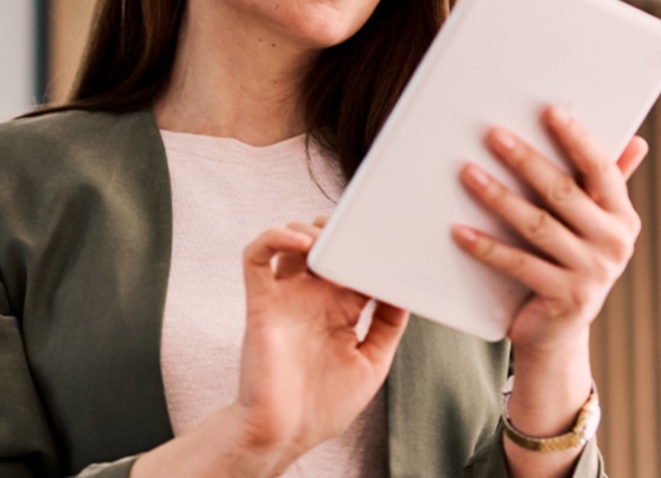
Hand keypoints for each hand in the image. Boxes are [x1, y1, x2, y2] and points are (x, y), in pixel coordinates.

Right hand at [234, 219, 407, 468]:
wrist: (285, 434)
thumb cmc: (324, 404)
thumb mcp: (371, 362)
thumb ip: (387, 325)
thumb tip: (404, 290)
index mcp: (339, 306)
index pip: (353, 259)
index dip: (368, 244)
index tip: (389, 237)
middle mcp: (312, 294)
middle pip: (322, 241)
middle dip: (337, 226)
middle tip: (356, 226)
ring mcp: (286, 294)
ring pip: (290, 238)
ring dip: (309, 228)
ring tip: (329, 237)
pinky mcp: (261, 300)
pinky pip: (256, 256)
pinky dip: (273, 238)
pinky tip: (299, 241)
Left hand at [452, 106, 646, 352]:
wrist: (559, 330)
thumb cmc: (569, 261)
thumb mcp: (593, 223)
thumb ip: (606, 182)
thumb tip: (636, 140)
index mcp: (622, 217)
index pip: (601, 169)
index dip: (576, 139)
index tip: (549, 111)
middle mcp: (613, 243)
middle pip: (563, 192)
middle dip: (525, 160)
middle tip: (493, 135)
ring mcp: (591, 273)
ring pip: (537, 225)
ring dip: (499, 196)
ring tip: (468, 173)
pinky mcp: (564, 297)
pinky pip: (518, 264)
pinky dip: (486, 246)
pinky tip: (460, 230)